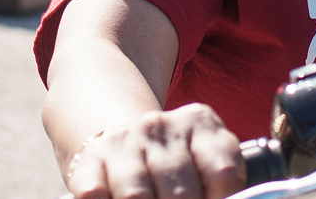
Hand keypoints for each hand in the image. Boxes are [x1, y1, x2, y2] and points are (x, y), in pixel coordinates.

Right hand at [66, 103, 245, 198]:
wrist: (121, 138)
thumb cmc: (175, 162)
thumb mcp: (205, 161)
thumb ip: (221, 184)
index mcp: (201, 124)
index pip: (225, 174)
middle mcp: (162, 127)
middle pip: (182, 194)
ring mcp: (124, 142)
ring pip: (139, 198)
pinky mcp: (90, 162)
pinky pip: (95, 197)